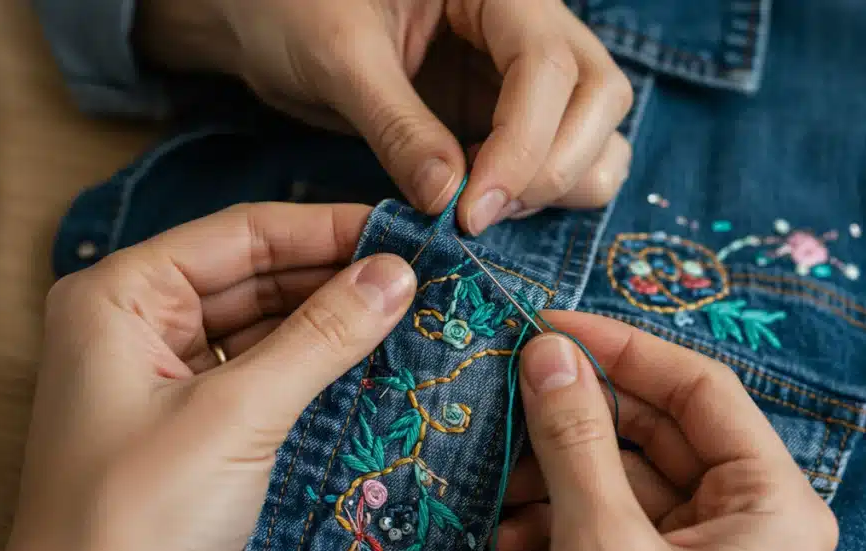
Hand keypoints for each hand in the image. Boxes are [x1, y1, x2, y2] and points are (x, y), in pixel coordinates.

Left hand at [0, 203, 416, 550]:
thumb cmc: (135, 518)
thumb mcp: (238, 415)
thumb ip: (321, 337)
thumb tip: (395, 275)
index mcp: (119, 297)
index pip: (239, 235)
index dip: (326, 228)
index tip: (404, 232)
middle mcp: (139, 327)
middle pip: (255, 277)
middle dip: (335, 277)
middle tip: (422, 279)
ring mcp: (167, 381)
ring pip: (266, 328)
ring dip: (332, 324)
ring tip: (412, 316)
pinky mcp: (196, 430)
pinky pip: (266, 378)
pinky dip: (317, 371)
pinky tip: (374, 363)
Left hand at [137, 0, 633, 233]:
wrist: (265, 13)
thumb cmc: (291, 6)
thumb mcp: (338, 57)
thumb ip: (397, 125)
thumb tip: (448, 200)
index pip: (548, 65)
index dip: (524, 145)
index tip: (475, 209)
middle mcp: (527, 23)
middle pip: (600, 95)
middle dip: (557, 167)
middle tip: (482, 216)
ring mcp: (522, 72)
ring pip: (599, 131)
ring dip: (563, 184)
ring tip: (482, 210)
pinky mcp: (505, 114)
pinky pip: (561, 158)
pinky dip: (541, 194)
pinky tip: (481, 205)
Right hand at [507, 313, 837, 550]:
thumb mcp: (603, 548)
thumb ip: (577, 440)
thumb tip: (548, 351)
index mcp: (776, 508)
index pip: (703, 390)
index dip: (623, 349)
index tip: (547, 326)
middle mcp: (758, 529)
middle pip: (664, 434)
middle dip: (578, 422)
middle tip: (509, 400)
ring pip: (632, 484)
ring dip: (560, 480)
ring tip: (500, 486)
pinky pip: (621, 533)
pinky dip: (566, 527)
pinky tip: (512, 538)